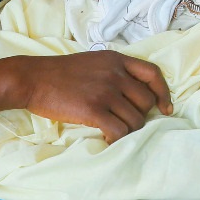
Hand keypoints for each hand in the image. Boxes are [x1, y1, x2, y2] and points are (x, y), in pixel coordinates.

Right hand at [18, 51, 170, 142]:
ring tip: (113, 131)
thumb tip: (131, 92)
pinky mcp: (94, 109)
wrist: (33, 79)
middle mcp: (115, 74)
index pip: (153, 74)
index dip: (163, 93)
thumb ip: (113, 71)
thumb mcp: (93, 61)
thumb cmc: (59, 72)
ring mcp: (106, 91)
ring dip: (127, 130)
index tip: (165, 108)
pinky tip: (106, 139)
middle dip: (139, 116)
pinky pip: (119, 131)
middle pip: (146, 102)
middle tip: (125, 122)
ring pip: (135, 120)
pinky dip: (116, 140)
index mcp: (116, 60)